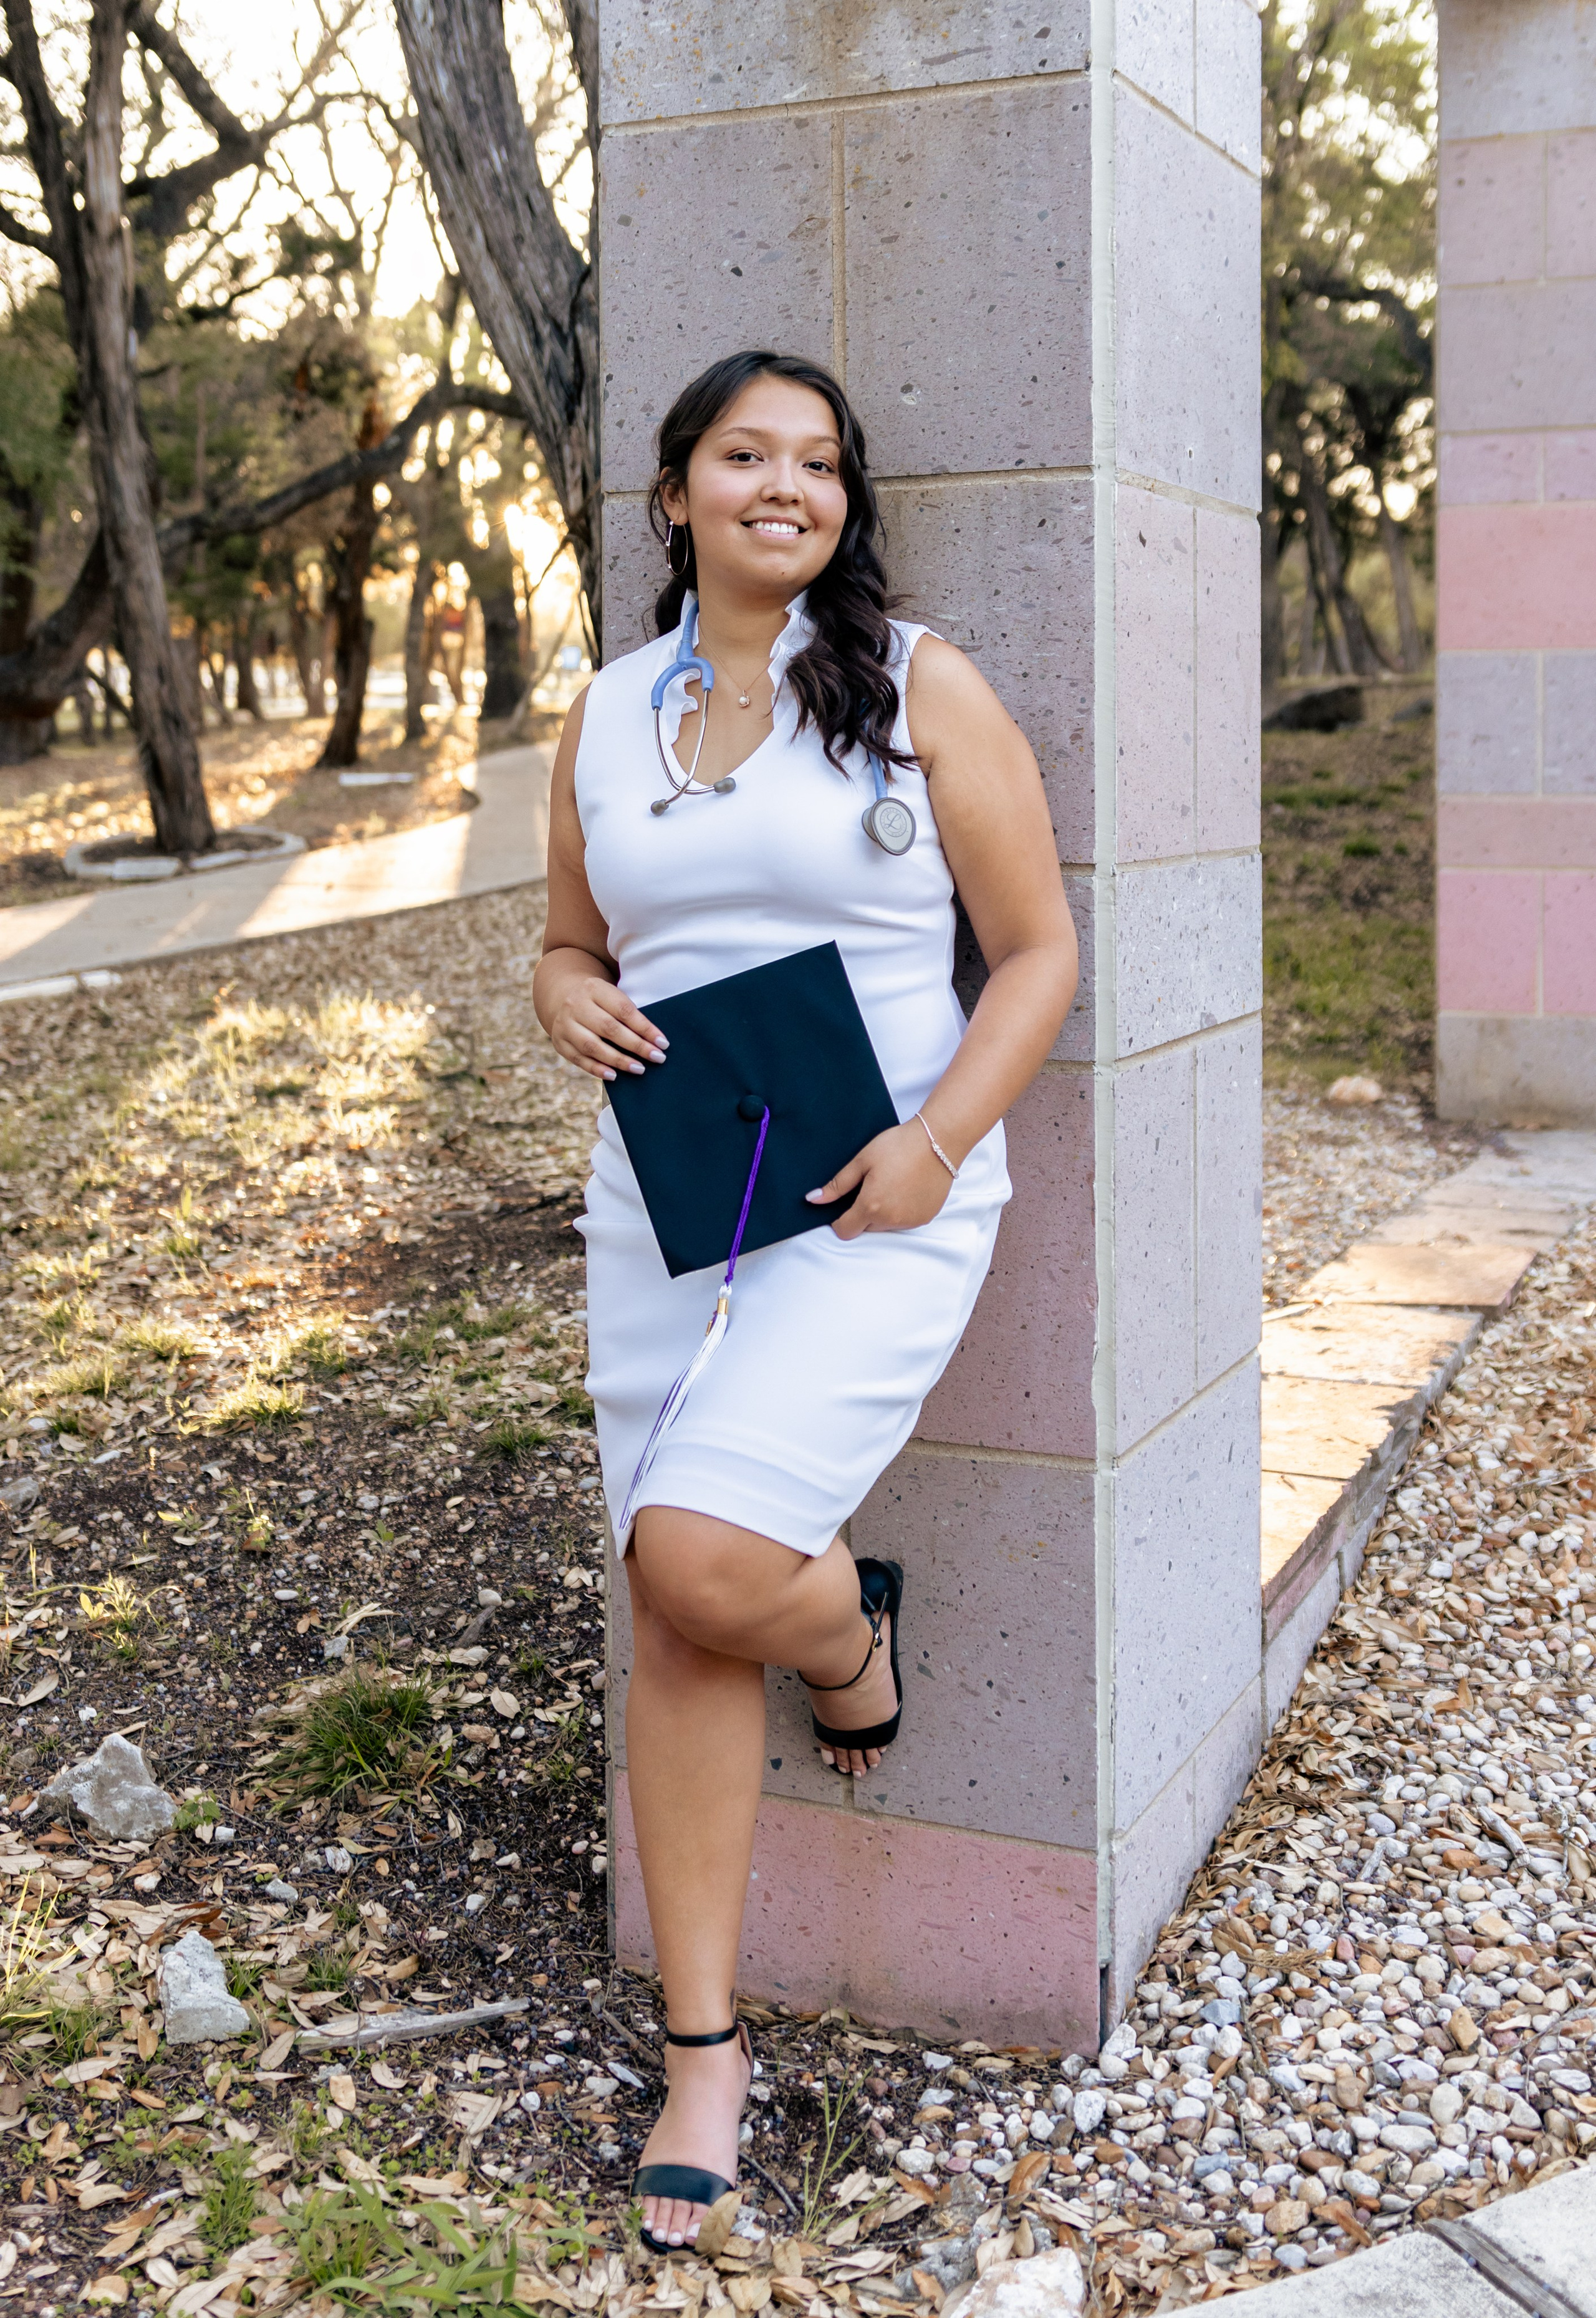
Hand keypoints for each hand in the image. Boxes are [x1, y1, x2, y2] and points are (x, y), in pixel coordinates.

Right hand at [546, 971, 666, 1081]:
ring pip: (592, 1046)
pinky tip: (614, 1075)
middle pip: (609, 1028)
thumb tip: (654, 1041)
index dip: (645, 1028)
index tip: (663, 1043)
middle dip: (636, 1046)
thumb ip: (628, 1013)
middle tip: (656, 1058)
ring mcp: (565, 1024)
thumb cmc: (600, 1001)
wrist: (564, 998)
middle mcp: (576, 1005)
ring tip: (639, 1069)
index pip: (623, 1010)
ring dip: (618, 1060)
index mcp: (594, 988)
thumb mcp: (612, 995)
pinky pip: (579, 1059)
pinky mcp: (559, 1042)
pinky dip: (597, 1069)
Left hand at [806, 1121, 955, 1238]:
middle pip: (865, 1228)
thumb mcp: (862, 1160)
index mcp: (871, 1206)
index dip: (840, 1220)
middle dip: (863, 1213)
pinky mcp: (926, 1217)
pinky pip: (905, 1222)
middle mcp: (891, 1219)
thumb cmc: (898, 1145)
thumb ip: (837, 1185)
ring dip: (883, 1213)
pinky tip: (906, 1188)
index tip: (844, 1204)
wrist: (938, 1140)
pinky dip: (901, 1211)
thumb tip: (813, 1199)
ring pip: (886, 1226)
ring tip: (891, 1184)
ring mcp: (910, 1221)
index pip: (845, 1231)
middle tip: (871, 1185)